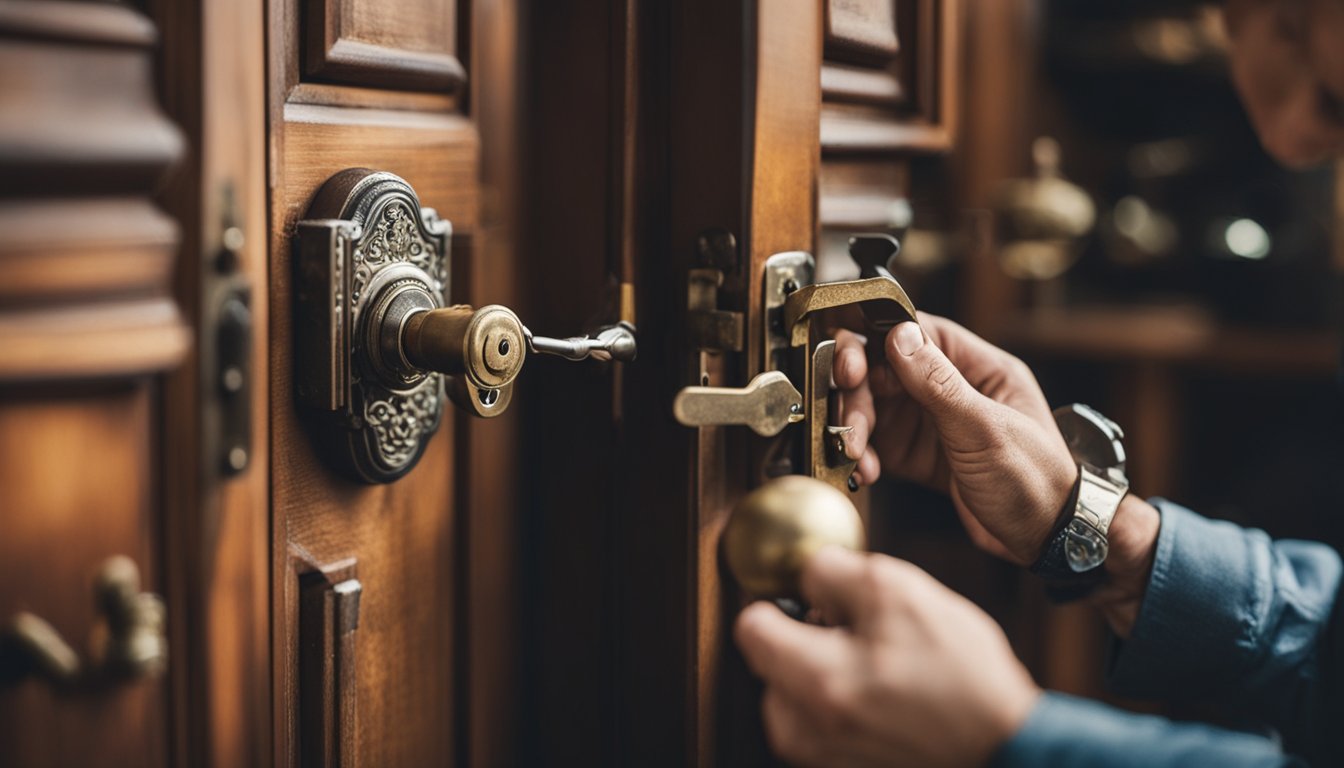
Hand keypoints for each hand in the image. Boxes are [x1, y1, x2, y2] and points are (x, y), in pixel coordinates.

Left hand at [734, 547, 1039, 767]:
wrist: (1005, 746)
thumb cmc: (962, 676)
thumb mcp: (901, 592)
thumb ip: (834, 572)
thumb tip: (805, 572)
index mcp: (814, 680)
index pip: (749, 626)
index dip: (780, 599)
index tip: (810, 598)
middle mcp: (804, 727)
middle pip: (770, 659)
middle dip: (806, 636)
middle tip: (860, 632)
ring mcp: (820, 754)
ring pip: (794, 688)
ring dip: (825, 668)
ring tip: (880, 664)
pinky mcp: (839, 767)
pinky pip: (819, 717)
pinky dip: (843, 698)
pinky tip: (886, 691)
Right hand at [835, 314, 1075, 564]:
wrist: (1045, 539)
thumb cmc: (1036, 481)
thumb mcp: (985, 429)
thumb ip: (939, 383)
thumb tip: (899, 334)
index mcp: (977, 368)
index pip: (916, 334)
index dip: (875, 343)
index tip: (850, 367)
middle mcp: (949, 388)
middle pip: (883, 370)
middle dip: (858, 396)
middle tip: (849, 424)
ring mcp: (929, 421)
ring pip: (873, 406)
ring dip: (856, 428)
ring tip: (857, 455)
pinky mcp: (916, 454)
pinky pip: (876, 443)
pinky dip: (864, 455)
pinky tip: (866, 471)